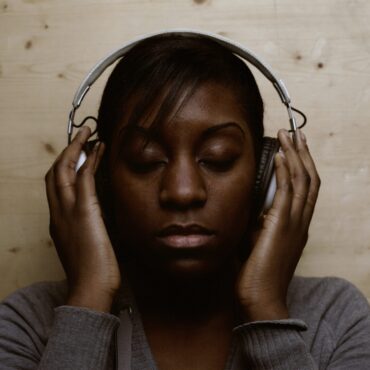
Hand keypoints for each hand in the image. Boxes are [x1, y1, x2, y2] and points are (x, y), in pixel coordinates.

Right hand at [45, 127, 120, 311]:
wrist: (91, 288)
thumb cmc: (91, 272)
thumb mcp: (84, 247)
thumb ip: (85, 231)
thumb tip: (95, 221)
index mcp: (57, 222)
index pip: (55, 188)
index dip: (63, 168)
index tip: (76, 156)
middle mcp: (57, 213)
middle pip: (54, 174)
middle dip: (66, 151)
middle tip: (80, 136)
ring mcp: (67, 211)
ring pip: (64, 170)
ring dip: (76, 148)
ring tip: (88, 133)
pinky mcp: (83, 211)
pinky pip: (84, 177)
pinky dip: (90, 159)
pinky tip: (99, 148)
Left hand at [236, 129, 319, 320]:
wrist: (260, 298)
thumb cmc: (257, 273)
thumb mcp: (258, 242)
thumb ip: (258, 222)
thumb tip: (248, 206)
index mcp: (297, 226)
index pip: (306, 189)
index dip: (303, 166)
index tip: (294, 149)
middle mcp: (301, 221)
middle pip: (310, 179)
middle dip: (303, 153)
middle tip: (296, 133)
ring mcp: (295, 222)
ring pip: (303, 180)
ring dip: (296, 155)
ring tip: (288, 135)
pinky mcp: (282, 224)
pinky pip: (288, 191)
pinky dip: (286, 171)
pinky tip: (281, 156)